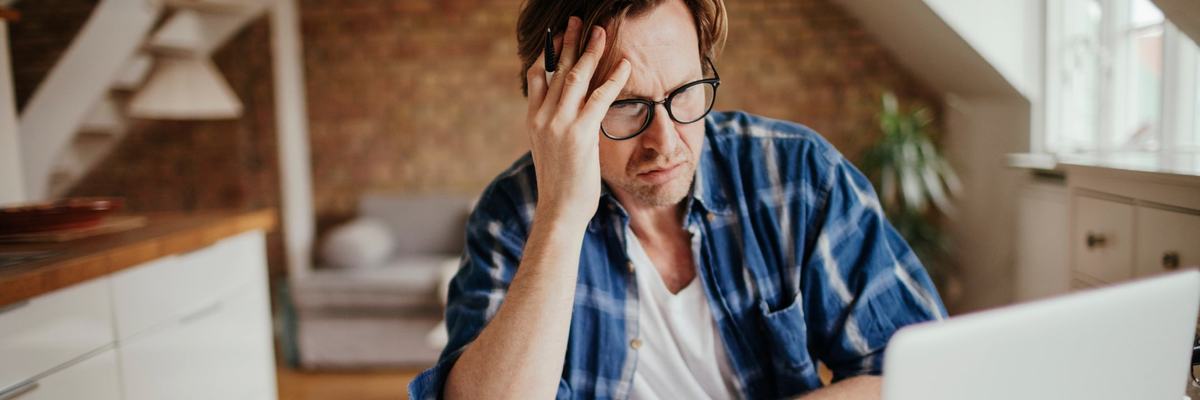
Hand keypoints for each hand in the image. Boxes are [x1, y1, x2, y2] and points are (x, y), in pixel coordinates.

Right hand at [525, 16, 631, 226]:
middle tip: (578, 21)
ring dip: (591, 51)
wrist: (558, 212)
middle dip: (570, 42)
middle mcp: (542, 117)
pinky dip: (614, 78)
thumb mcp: (550, 152)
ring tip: (603, 32)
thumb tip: (567, 118)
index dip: (549, 53)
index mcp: (533, 120)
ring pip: (576, 77)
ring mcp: (559, 124)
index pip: (537, 76)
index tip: (558, 36)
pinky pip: (599, 97)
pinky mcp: (580, 134)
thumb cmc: (560, 187)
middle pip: (557, 69)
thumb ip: (555, 129)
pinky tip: (625, 65)